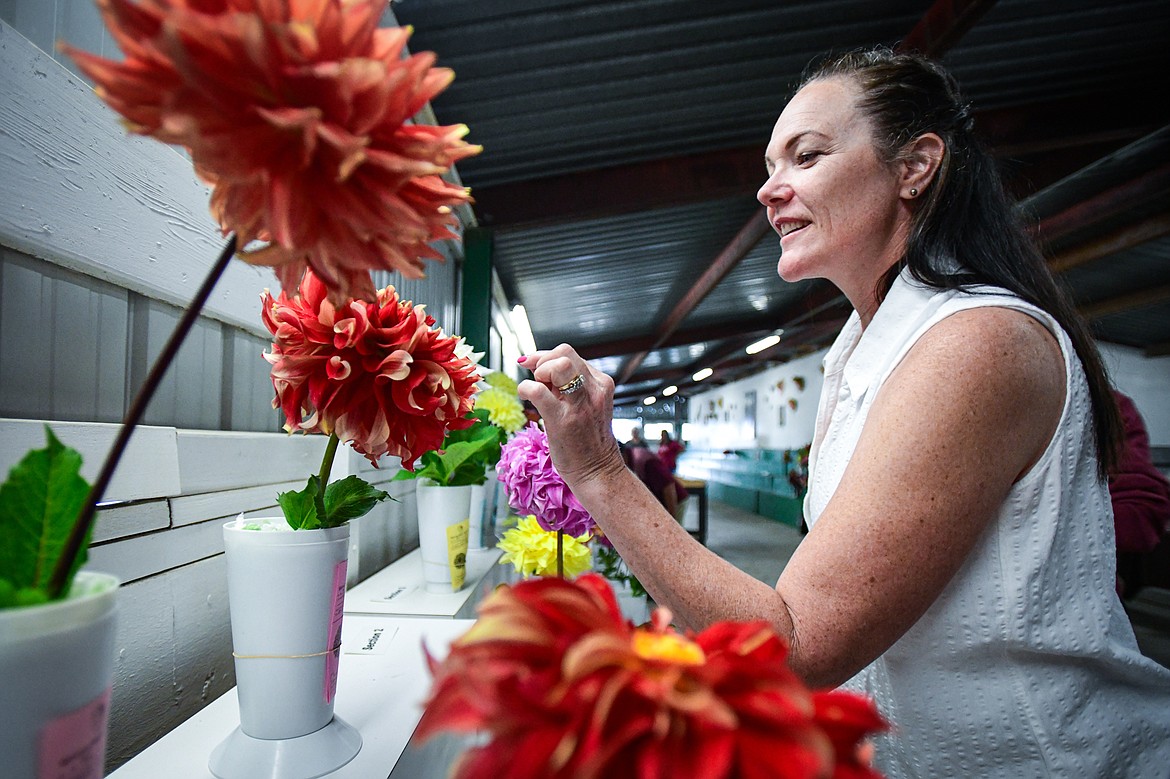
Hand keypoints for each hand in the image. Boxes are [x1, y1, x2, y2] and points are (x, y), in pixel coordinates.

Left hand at [517, 344, 624, 490]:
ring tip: (538, 390)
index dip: (547, 357)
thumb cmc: (586, 440)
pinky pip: (538, 391)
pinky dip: (526, 388)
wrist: (597, 471)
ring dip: (539, 373)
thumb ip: (567, 384)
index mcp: (600, 383)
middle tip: (539, 381)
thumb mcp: (585, 404)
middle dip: (543, 361)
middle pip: (564, 352)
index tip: (536, 367)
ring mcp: (580, 404)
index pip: (570, 353)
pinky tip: (525, 396)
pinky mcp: (563, 420)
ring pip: (558, 365)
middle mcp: (594, 390)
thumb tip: (537, 364)